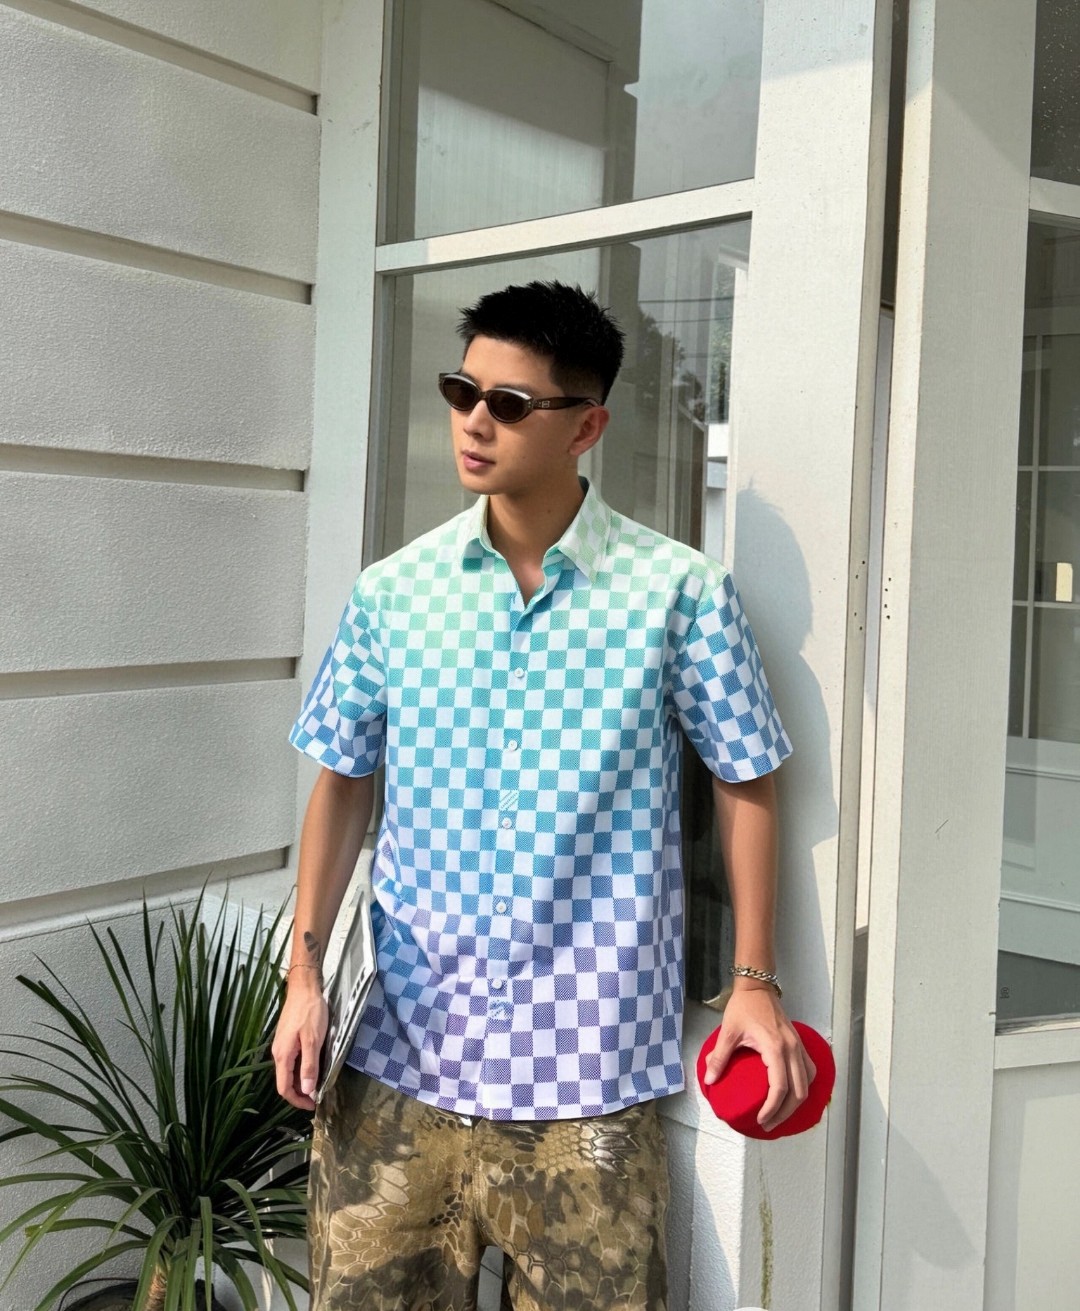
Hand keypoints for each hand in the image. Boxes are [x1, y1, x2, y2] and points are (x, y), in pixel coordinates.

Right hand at [271, 978, 327, 1111]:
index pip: (284, 1088)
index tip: (312, 1106)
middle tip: (318, 1097)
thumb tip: (306, 1091)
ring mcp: (282, 1046)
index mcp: (283, 1056)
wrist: (304, 989)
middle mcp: (279, 1053)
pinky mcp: (288, 1040)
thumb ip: (309, 1066)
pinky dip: (301, 1070)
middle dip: (300, 1093)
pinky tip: (313, 1068)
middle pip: (285, 1082)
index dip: (297, 1101)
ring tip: (318, 1085)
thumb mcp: (313, 1040)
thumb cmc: (310, 1013)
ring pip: (289, 1072)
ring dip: (301, 1082)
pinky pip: (292, 1061)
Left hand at [702, 984, 815, 1132]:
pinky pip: (809, 1071)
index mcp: (775, 1048)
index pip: (780, 1088)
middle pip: (798, 1092)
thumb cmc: (743, 1007)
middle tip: (768, 1124)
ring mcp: (798, 1046)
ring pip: (808, 1083)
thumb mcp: (728, 1032)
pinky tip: (792, 1093)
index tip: (760, 1120)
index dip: (772, 1109)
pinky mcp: (799, 1044)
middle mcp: (792, 1050)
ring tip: (780, 1113)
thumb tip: (710, 1079)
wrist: (757, 987)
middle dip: (785, 1113)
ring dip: (796, 1102)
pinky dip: (803, 1086)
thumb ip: (719, 1057)